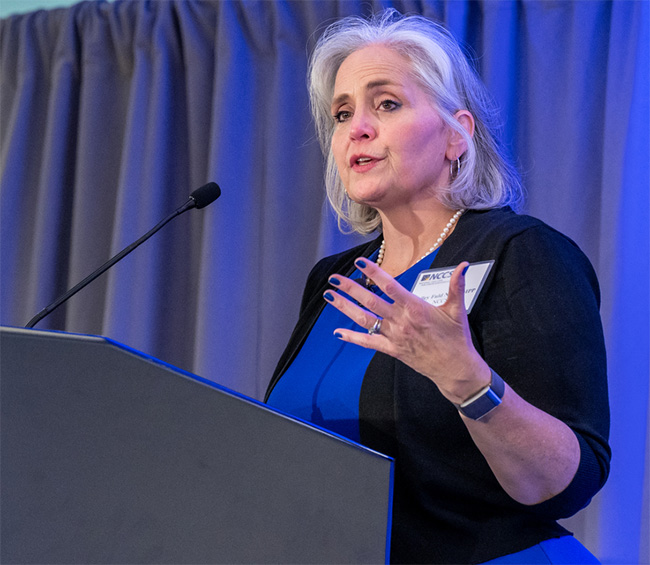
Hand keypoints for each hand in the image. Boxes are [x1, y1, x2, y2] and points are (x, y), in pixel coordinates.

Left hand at [324, 258, 489, 403]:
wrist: (455, 369)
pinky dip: (353, 338)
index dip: (373, 273)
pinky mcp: (392, 350)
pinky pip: (369, 342)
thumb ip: (456, 285)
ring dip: (345, 307)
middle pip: (370, 301)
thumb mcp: (457, 310)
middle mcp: (401, 321)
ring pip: (365, 319)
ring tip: (329, 296)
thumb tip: (463, 265)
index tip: (359, 263)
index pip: (389, 286)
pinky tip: (338, 333)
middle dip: (350, 288)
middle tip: (334, 279)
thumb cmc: (456, 338)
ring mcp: (394, 336)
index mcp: (415, 308)